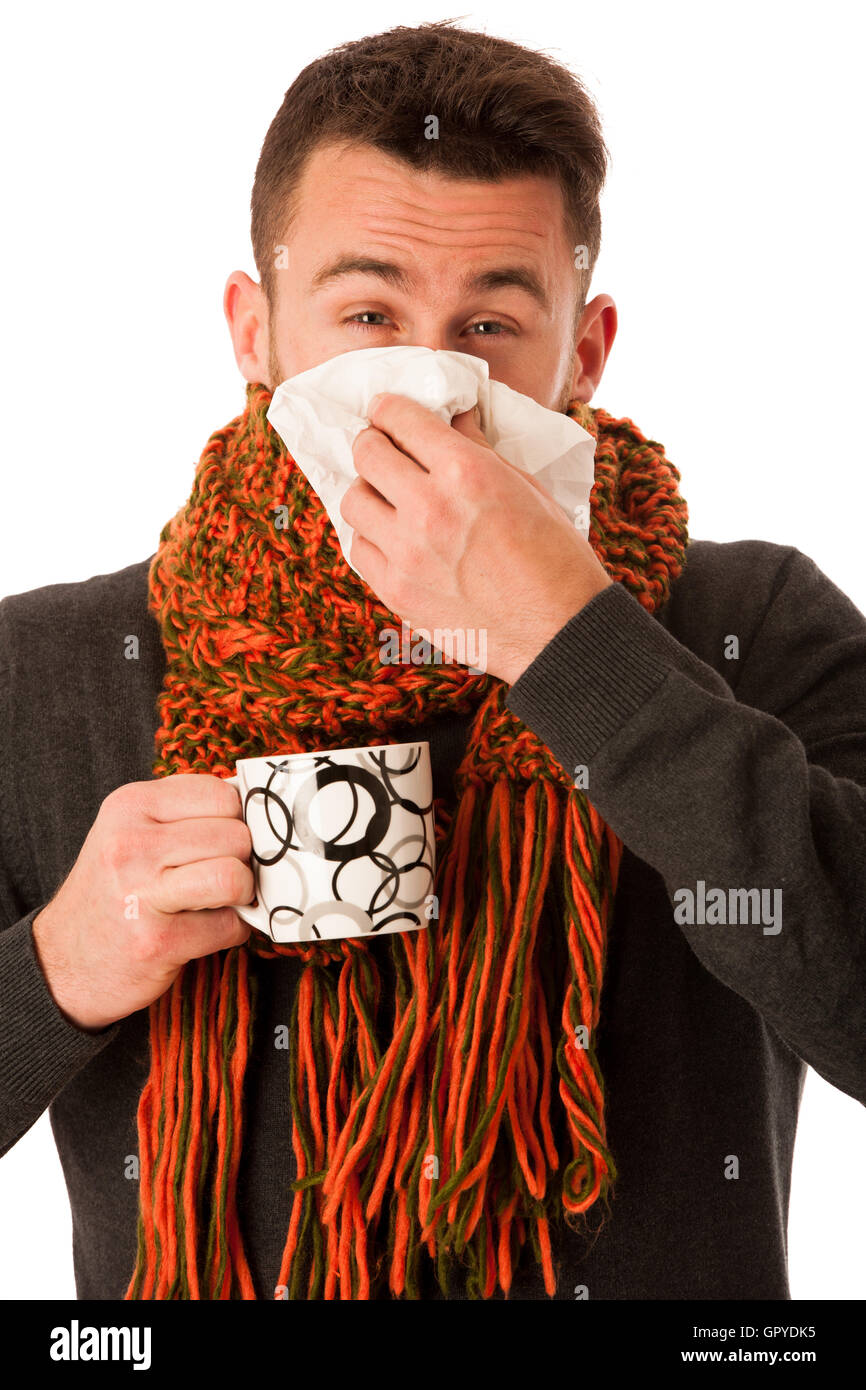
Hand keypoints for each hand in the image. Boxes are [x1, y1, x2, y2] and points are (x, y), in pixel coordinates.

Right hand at [31, 775, 253, 1031]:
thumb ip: (185, 815)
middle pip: (236, 835)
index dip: (237, 819)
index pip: (222, 794)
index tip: (224, 840)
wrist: (63, 961)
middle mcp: (131, 845)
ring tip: (222, 900)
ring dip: (243, 894)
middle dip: (243, 859)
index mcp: (130, 806)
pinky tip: (207, 930)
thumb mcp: (132, 833)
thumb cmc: (113, 892)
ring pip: (234, 877)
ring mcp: (141, 894)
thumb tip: (258, 811)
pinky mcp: (156, 942)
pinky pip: (229, 926)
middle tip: (222, 874)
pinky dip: (233, 930)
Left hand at [340, 392, 611, 684]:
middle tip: (386, 450)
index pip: (400, 419)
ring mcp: (406, 553)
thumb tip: (454, 420)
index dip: (390, 409)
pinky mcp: (397, 592)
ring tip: (389, 498)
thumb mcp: (527, 488)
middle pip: (366, 454)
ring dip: (368, 491)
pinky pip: (360, 549)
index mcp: (465, 472)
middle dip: (374, 443)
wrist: (560, 632)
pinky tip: (392, 536)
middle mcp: (428, 507)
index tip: (389, 413)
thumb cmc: (555, 556)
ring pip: (353, 501)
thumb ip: (480, 451)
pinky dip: (371, 536)